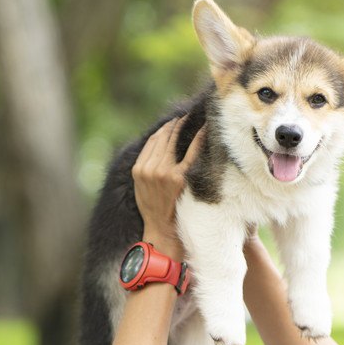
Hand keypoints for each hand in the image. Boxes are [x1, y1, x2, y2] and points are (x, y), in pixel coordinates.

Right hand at [132, 116, 204, 258]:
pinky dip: (198, 139)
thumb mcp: (142, 187)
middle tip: (186, 115)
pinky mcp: (178, 177)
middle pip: (163, 137)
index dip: (165, 128)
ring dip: (183, 126)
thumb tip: (158, 148)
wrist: (162, 230)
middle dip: (175, 124)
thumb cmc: (154, 209)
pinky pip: (190, 153)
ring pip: (173, 141)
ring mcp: (163, 172)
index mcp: (138, 169)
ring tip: (193, 118)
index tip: (175, 121)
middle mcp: (148, 168)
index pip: (153, 140)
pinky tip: (205, 130)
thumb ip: (147, 168)